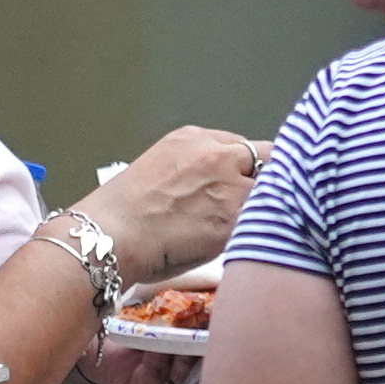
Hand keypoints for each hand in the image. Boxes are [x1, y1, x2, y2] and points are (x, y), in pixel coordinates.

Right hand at [79, 126, 263, 284]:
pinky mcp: (235, 218)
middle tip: (258, 203)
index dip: (245, 168)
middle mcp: (216, 155)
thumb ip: (193, 170)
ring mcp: (229, 185)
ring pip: (272, 190)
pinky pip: (263, 221)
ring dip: (265, 207)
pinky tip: (246, 244)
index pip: (240, 145)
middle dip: (266, 178)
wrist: (112, 235)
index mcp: (194, 138)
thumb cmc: (124, 214)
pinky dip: (260, 232)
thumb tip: (212, 191)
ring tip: (251, 229)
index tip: (241, 185)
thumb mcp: (159, 169)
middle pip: (268, 156)